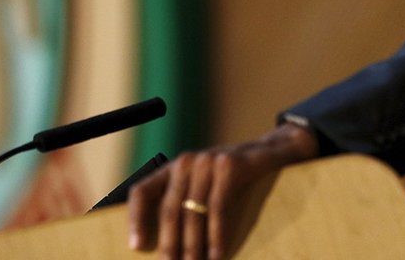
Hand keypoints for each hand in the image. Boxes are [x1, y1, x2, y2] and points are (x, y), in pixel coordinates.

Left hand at [127, 122, 318, 258]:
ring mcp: (207, 162)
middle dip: (169, 244)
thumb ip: (182, 204)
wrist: (268, 153)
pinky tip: (217, 254)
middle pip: (169, 209)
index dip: (136, 220)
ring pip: (193, 212)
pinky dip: (216, 235)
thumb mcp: (201, 186)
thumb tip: (167, 246)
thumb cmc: (230, 179)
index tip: (137, 247)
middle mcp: (185, 161)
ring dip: (193, 246)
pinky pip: (218, 208)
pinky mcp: (229, 166)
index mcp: (172, 168)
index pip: (141, 191)